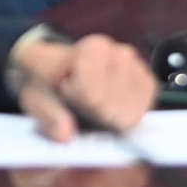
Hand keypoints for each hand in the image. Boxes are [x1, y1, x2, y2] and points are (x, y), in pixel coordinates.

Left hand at [14, 35, 157, 142]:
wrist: (60, 68)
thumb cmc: (50, 83)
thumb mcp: (37, 98)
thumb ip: (50, 116)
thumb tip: (66, 136)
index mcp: (92, 50)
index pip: (91, 92)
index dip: (78, 103)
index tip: (68, 93)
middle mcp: (120, 53)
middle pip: (113, 104)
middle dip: (96, 115)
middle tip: (82, 104)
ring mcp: (138, 66)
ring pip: (132, 109)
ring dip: (113, 116)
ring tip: (96, 105)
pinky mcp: (148, 81)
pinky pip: (145, 108)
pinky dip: (129, 115)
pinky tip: (113, 109)